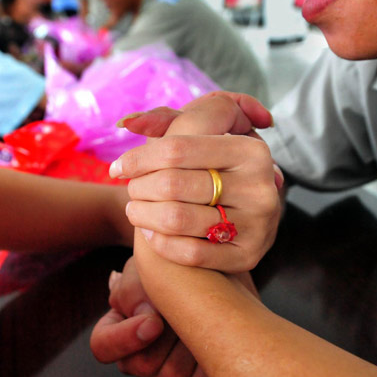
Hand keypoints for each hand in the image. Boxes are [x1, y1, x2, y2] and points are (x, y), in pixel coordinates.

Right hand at [90, 258, 209, 376]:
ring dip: (190, 336)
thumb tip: (144, 315)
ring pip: (172, 373)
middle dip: (167, 333)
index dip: (124, 338)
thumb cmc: (169, 267)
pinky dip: (209, 350)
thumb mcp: (144, 267)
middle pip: (141, 364)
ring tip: (198, 309)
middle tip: (183, 303)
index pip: (102, 346)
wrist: (210, 272)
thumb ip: (132, 288)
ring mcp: (165, 371)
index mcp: (115, 329)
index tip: (154, 322)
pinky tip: (212, 327)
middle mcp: (137, 355)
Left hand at [112, 92, 282, 272]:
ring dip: (142, 214)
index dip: (138, 158)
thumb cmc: (212, 169)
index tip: (117, 168)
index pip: (176, 148)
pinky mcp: (248, 255)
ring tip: (135, 209)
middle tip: (132, 190)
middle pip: (172, 184)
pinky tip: (151, 233)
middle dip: (139, 187)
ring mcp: (257, 224)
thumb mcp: (202, 137)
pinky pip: (190, 252)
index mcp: (249, 150)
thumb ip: (166, 121)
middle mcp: (259, 186)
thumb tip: (127, 122)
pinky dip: (160, 242)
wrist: (246, 215)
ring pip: (177, 218)